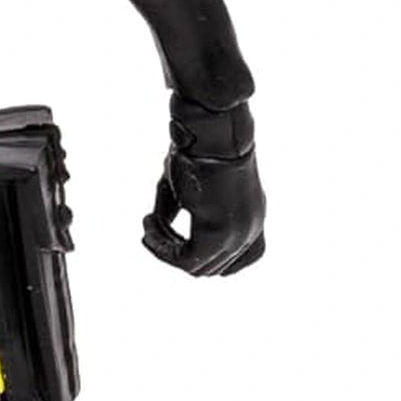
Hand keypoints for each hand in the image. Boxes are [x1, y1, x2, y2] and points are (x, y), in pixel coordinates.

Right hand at [142, 101, 264, 277]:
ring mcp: (238, 235)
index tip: (178, 245)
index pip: (239, 260)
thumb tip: (158, 226)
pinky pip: (185, 259)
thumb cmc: (199, 151)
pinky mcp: (218, 234)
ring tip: (149, 224)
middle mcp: (250, 230)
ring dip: (166, 249)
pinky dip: (162, 248)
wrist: (211, 134)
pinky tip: (149, 226)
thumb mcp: (188, 185)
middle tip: (152, 229)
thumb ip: (177, 211)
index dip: (207, 260)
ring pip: (196, 267)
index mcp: (251, 217)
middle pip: (212, 267)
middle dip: (177, 253)